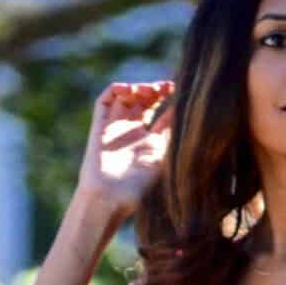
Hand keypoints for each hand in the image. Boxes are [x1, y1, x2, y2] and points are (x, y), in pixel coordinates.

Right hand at [77, 79, 175, 216]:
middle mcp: (133, 134)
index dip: (170, 100)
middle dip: (154, 91)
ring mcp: (116, 129)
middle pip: (144, 103)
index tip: (179, 89)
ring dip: (137, 88)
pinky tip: (129, 90)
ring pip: (126, 98)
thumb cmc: (138, 186)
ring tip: (148, 90)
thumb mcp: (163, 158)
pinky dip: (116, 90)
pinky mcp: (100, 127)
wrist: (109, 197)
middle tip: (164, 87)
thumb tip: (185, 112)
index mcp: (151, 144)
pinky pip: (105, 102)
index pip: (162, 114)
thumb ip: (172, 135)